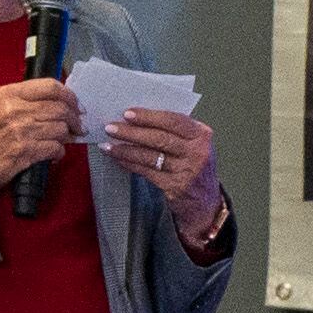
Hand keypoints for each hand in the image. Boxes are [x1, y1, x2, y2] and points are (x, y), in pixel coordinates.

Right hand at [0, 78, 75, 197]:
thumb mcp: (0, 109)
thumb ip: (28, 101)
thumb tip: (63, 102)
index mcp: (8, 94)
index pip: (50, 86)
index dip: (70, 96)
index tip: (77, 106)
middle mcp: (14, 108)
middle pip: (61, 108)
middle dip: (74, 120)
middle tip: (78, 127)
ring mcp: (20, 129)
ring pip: (61, 128)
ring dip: (65, 137)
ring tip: (59, 141)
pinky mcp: (25, 150)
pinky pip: (56, 148)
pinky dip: (58, 153)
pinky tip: (51, 155)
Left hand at [108, 107, 226, 235]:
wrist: (204, 199)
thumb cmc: (192, 164)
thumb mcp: (192, 144)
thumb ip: (173, 130)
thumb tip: (137, 119)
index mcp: (202, 135)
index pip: (175, 121)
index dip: (149, 117)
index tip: (127, 113)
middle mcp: (197, 152)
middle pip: (160, 138)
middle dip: (132, 132)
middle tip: (111, 128)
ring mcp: (187, 171)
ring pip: (150, 156)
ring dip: (126, 149)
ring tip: (108, 144)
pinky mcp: (175, 186)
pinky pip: (146, 171)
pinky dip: (129, 164)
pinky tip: (118, 158)